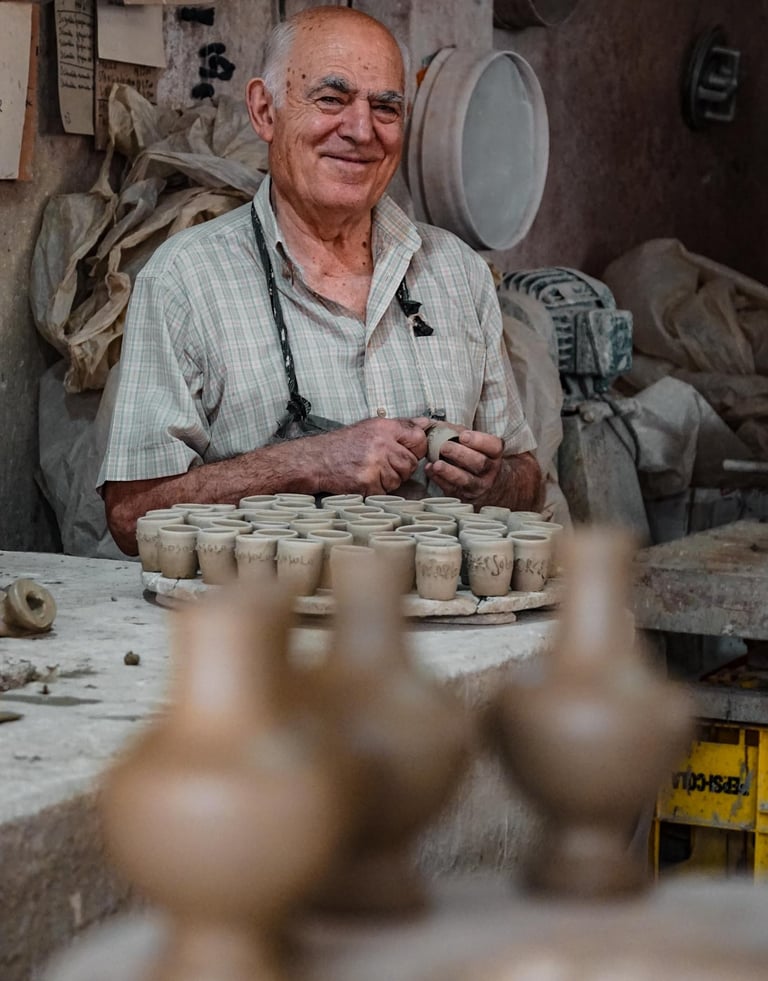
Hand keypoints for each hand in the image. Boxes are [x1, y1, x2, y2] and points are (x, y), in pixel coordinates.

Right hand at [311, 416, 428, 494]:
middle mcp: (381, 444)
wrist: (315, 460)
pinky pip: (384, 492)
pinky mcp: (367, 482)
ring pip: (398, 480)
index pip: (418, 438)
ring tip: (370, 472)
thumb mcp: (371, 427)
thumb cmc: (343, 444)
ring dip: (387, 481)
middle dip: (400, 469)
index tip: (406, 453)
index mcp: (384, 428)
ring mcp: (375, 464)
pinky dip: (375, 490)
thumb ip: (400, 426)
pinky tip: (363, 481)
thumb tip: (426, 424)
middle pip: (410, 463)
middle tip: (383, 466)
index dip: (416, 449)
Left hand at [424, 428, 504, 501]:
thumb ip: (457, 432)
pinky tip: (431, 470)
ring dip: (450, 471)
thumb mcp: (475, 445)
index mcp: (495, 454)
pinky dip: (439, 479)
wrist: (492, 487)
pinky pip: (452, 489)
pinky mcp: (465, 497)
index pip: (494, 446)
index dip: (479, 440)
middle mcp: (490, 471)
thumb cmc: (477, 458)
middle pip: (480, 463)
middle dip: (461, 454)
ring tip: (437, 464)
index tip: (463, 435)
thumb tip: (433, 425)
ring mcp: (479, 486)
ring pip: (467, 480)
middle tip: (445, 447)